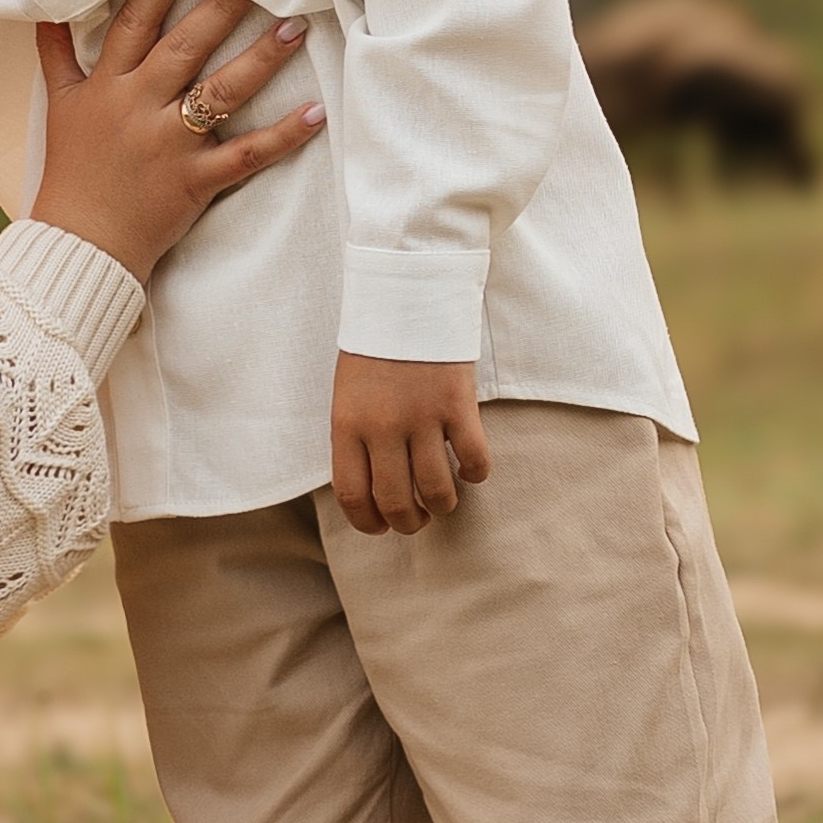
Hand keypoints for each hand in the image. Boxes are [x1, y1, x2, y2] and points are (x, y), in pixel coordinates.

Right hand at [30, 0, 322, 287]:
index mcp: (108, 86)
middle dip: (221, 9)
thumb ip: (56, 54)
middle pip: (184, 48)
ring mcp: (170, 145)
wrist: (79, 244)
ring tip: (295, 26)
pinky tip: (314, 113)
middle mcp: (139, 108)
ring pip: (221, 93)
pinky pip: (246, 155)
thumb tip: (44, 10)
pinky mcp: (196, 182)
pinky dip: (282, 136)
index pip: (134, 25)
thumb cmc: (71, 171)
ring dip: (261, 59)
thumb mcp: (57, 106)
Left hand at [330, 356, 492, 536]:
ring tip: (442, 500)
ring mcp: (421, 416)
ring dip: (442, 505)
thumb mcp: (348, 392)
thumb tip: (371, 488)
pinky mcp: (457, 404)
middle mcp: (382, 426)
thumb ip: (356, 437)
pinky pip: (474, 460)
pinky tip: (469, 469)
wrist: (404, 295)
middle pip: (396, 502)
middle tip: (416, 519)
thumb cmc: (373, 346)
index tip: (380, 527)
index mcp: (347, 423)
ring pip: (437, 491)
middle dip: (408, 523)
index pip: (353, 495)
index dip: (367, 523)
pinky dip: (475, 474)